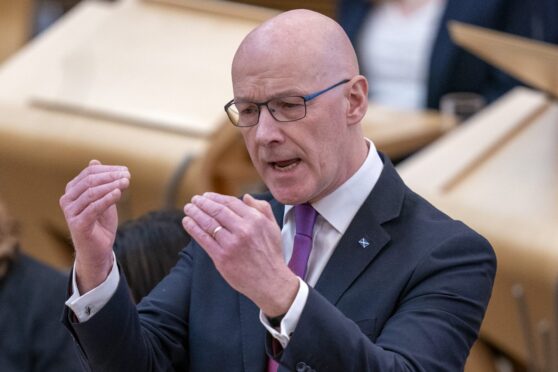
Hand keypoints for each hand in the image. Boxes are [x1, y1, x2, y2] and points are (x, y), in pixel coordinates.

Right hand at [59, 160, 129, 292]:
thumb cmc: (100, 224)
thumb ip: (101, 183)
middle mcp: (67, 199)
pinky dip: (106, 199)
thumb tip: (94, 160)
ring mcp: (70, 212)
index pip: (89, 173)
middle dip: (111, 176)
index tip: (126, 170)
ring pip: (91, 193)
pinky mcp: (77, 224)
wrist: (98, 250)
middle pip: (90, 181)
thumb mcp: (103, 199)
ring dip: (111, 186)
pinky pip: (93, 208)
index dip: (108, 170)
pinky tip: (118, 193)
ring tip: (126, 183)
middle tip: (128, 176)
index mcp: (72, 191)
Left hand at [183, 192, 297, 316]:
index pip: (231, 203)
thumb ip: (262, 208)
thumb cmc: (271, 254)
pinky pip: (204, 239)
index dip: (216, 198)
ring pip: (208, 223)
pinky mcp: (222, 257)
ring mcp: (231, 243)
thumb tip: (247, 197)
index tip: (206, 196)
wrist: (270, 281)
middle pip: (217, 211)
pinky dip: (193, 228)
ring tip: (188, 208)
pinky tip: (187, 222)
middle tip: (194, 200)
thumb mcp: (273, 227)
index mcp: (255, 220)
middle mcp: (243, 229)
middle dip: (203, 203)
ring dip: (195, 213)